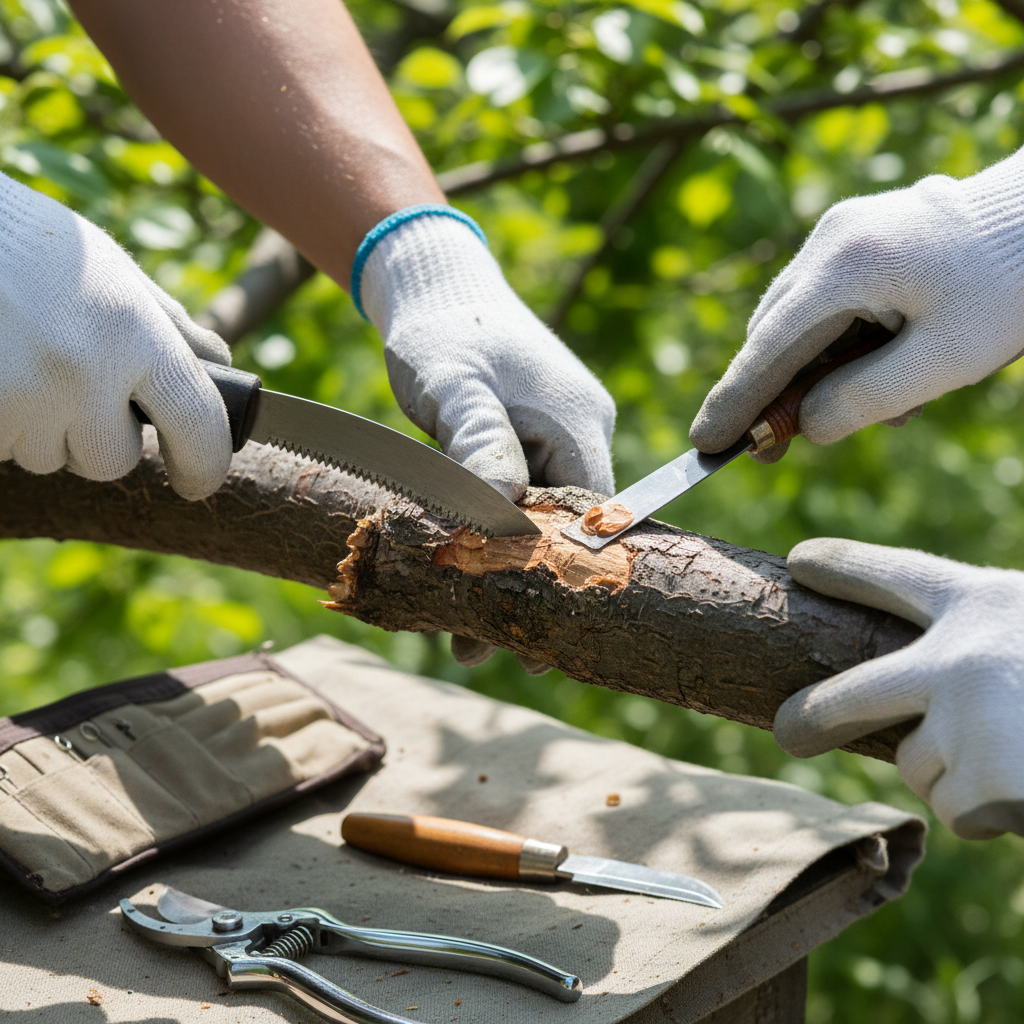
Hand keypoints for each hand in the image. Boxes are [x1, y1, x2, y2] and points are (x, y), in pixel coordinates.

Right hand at [0, 172, 231, 499]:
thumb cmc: (30, 246)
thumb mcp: (113, 273)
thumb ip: (169, 328)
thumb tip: (220, 371)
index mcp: (133, 332)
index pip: (198, 424)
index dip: (205, 464)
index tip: (197, 480)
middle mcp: (82, 371)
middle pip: (114, 461)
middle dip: (102, 437)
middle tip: (77, 384)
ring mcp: (21, 397)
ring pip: (53, 460)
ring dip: (46, 431)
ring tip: (25, 365)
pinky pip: (5, 450)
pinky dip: (5, 425)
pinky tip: (0, 373)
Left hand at [360, 210, 615, 674]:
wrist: (434, 286)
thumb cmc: (444, 331)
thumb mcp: (456, 388)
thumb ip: (480, 443)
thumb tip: (503, 512)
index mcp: (578, 423)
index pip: (595, 516)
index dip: (571, 576)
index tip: (543, 632)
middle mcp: (579, 434)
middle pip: (569, 529)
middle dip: (536, 589)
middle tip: (499, 649)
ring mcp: (555, 438)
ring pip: (541, 521)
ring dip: (510, 571)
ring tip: (471, 636)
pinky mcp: (526, 441)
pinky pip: (520, 501)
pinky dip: (496, 539)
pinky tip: (469, 577)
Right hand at [690, 148, 1023, 462]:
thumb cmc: (1012, 285)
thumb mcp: (945, 360)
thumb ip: (865, 399)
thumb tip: (805, 427)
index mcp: (846, 264)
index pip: (768, 347)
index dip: (735, 400)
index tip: (704, 443)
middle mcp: (831, 239)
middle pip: (775, 333)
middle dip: (773, 395)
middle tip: (774, 451)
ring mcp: (843, 231)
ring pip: (798, 320)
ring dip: (815, 372)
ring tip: (886, 406)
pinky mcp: (860, 235)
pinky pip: (825, 301)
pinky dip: (836, 344)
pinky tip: (884, 367)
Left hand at [776, 537, 1023, 839]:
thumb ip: (987, 648)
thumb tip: (917, 704)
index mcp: (984, 603)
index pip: (895, 574)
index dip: (846, 566)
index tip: (802, 561)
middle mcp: (956, 655)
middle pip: (848, 694)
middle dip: (812, 717)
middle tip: (790, 732)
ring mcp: (963, 720)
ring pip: (921, 768)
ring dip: (963, 777)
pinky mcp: (983, 781)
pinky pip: (963, 811)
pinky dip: (1000, 812)